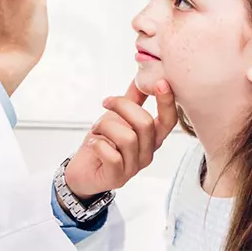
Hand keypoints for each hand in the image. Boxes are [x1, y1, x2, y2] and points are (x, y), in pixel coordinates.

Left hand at [63, 80, 176, 199]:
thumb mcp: (118, 117)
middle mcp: (147, 153)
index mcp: (151, 137)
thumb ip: (133, 98)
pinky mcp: (117, 178)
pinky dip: (98, 144)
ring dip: (104, 126)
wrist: (82, 171)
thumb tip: (142, 74)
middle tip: (105, 103)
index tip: (161, 82)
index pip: (169, 120)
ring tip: (96, 129)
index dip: (168, 102)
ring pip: (126, 137)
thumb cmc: (103, 142)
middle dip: (121, 106)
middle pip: (144, 123)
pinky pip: (111, 155)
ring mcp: (134, 167)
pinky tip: (94, 144)